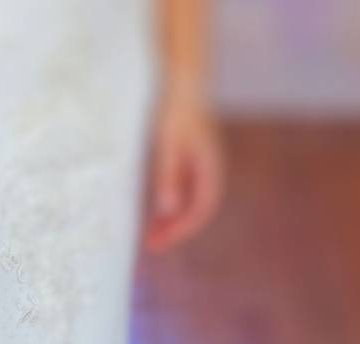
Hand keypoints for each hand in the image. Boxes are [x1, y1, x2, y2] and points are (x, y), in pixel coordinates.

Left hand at [144, 91, 223, 252]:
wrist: (182, 81)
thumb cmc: (174, 111)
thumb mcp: (168, 145)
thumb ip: (168, 176)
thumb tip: (168, 210)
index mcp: (209, 168)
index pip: (200, 209)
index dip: (181, 229)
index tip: (159, 243)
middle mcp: (208, 169)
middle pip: (195, 210)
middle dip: (175, 230)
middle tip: (151, 247)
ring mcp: (200, 165)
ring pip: (189, 201)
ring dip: (172, 220)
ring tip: (149, 236)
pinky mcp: (189, 159)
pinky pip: (182, 189)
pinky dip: (169, 204)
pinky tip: (153, 211)